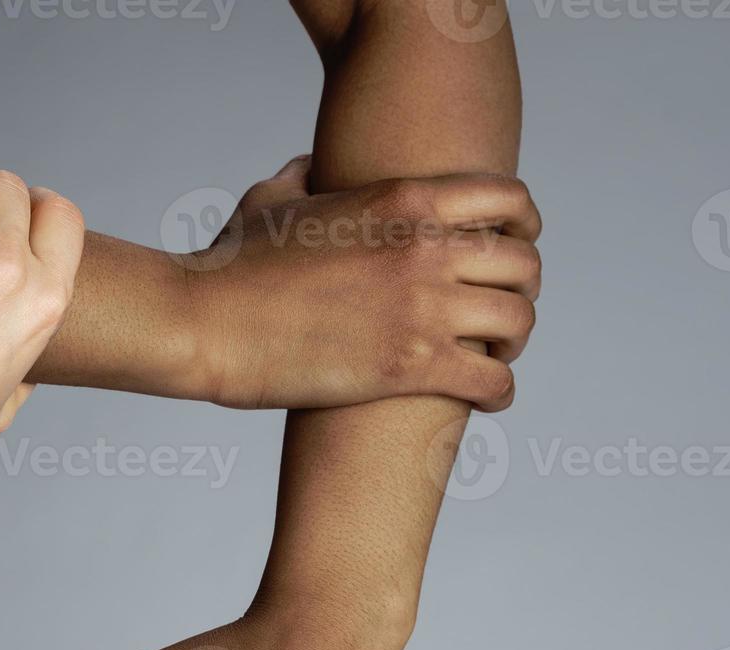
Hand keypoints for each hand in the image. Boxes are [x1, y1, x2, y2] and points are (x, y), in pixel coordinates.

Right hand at [188, 156, 541, 411]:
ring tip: (494, 360)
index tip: (515, 248)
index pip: (509, 200)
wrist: (204, 323)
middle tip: (499, 316)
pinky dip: (500, 393)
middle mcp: (425, 246)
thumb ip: (305, 175)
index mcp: (404, 199)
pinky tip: (486, 399)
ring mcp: (423, 306)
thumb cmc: (229, 266)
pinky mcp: (412, 366)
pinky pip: (494, 381)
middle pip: (524, 265)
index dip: (524, 227)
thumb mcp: (272, 200)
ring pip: (519, 323)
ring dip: (513, 345)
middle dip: (520, 292)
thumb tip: (313, 169)